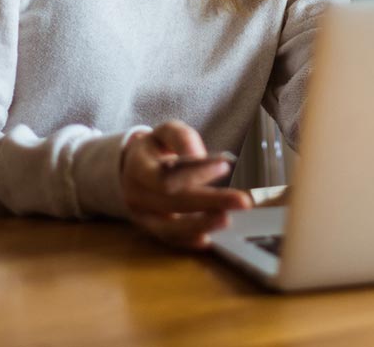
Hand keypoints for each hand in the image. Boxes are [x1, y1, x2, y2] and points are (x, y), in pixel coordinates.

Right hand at [120, 120, 250, 248]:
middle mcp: (137, 195)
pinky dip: (190, 241)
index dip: (195, 173)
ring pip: (169, 228)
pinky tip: (210, 239)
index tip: (224, 165)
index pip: (166, 175)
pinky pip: (171, 240)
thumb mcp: (164, 133)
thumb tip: (198, 156)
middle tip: (242, 201)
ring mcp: (143, 216)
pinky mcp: (152, 230)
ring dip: (200, 225)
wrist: (131, 169)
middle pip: (173, 203)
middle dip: (208, 202)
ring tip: (227, 219)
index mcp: (138, 168)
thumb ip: (181, 137)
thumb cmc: (155, 150)